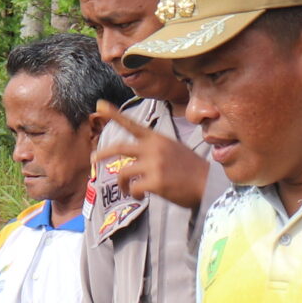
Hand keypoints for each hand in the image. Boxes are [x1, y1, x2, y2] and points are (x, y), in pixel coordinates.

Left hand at [91, 102, 209, 209]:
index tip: (99, 104)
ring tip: (126, 190)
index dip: (114, 114)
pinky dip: (133, 194)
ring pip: (122, 172)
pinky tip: (140, 198)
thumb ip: (155, 149)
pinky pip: (133, 188)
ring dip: (121, 184)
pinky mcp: (155, 182)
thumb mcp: (173, 149)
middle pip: (119, 148)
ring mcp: (154, 165)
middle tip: (93, 158)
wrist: (208, 183)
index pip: (132, 124)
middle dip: (102, 153)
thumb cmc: (191, 169)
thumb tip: (138, 157)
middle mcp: (153, 148)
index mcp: (157, 139)